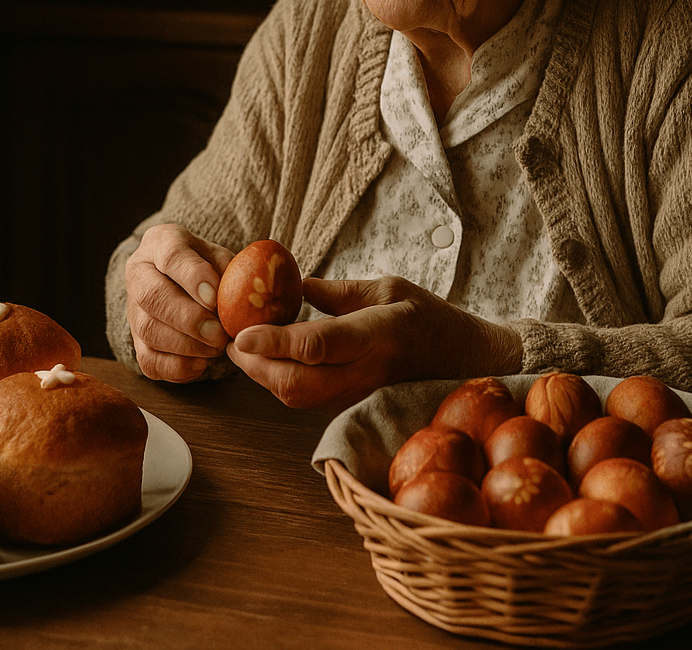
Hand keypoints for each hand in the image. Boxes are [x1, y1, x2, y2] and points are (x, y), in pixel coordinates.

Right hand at [125, 224, 233, 381]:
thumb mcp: (223, 258)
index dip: (193, 277)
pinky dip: (175, 367)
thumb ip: (232, 272)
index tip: (216, 299)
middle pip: (152, 296)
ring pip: (148, 330)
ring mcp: (133, 308)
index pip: (171, 255)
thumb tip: (244, 297)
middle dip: (188, 319)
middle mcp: (138, 273)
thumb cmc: (210, 268)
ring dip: (185, 345)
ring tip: (215, 348)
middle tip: (219, 334)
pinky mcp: (136, 339)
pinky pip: (148, 360)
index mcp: (160, 242)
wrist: (186, 283)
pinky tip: (200, 364)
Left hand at [225, 275, 522, 410]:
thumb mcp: (387, 288)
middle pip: (296, 382)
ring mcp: (358, 394)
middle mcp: (365, 372)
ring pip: (296, 397)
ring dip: (262, 376)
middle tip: (228, 338)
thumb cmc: (426, 316)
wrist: (463, 360)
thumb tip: (293, 286)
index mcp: (376, 336)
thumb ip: (337, 292)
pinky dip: (278, 383)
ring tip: (242, 348)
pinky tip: (267, 361)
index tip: (240, 333)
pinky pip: (305, 400)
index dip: (275, 343)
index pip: (317, 345)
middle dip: (254, 364)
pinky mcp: (351, 405)